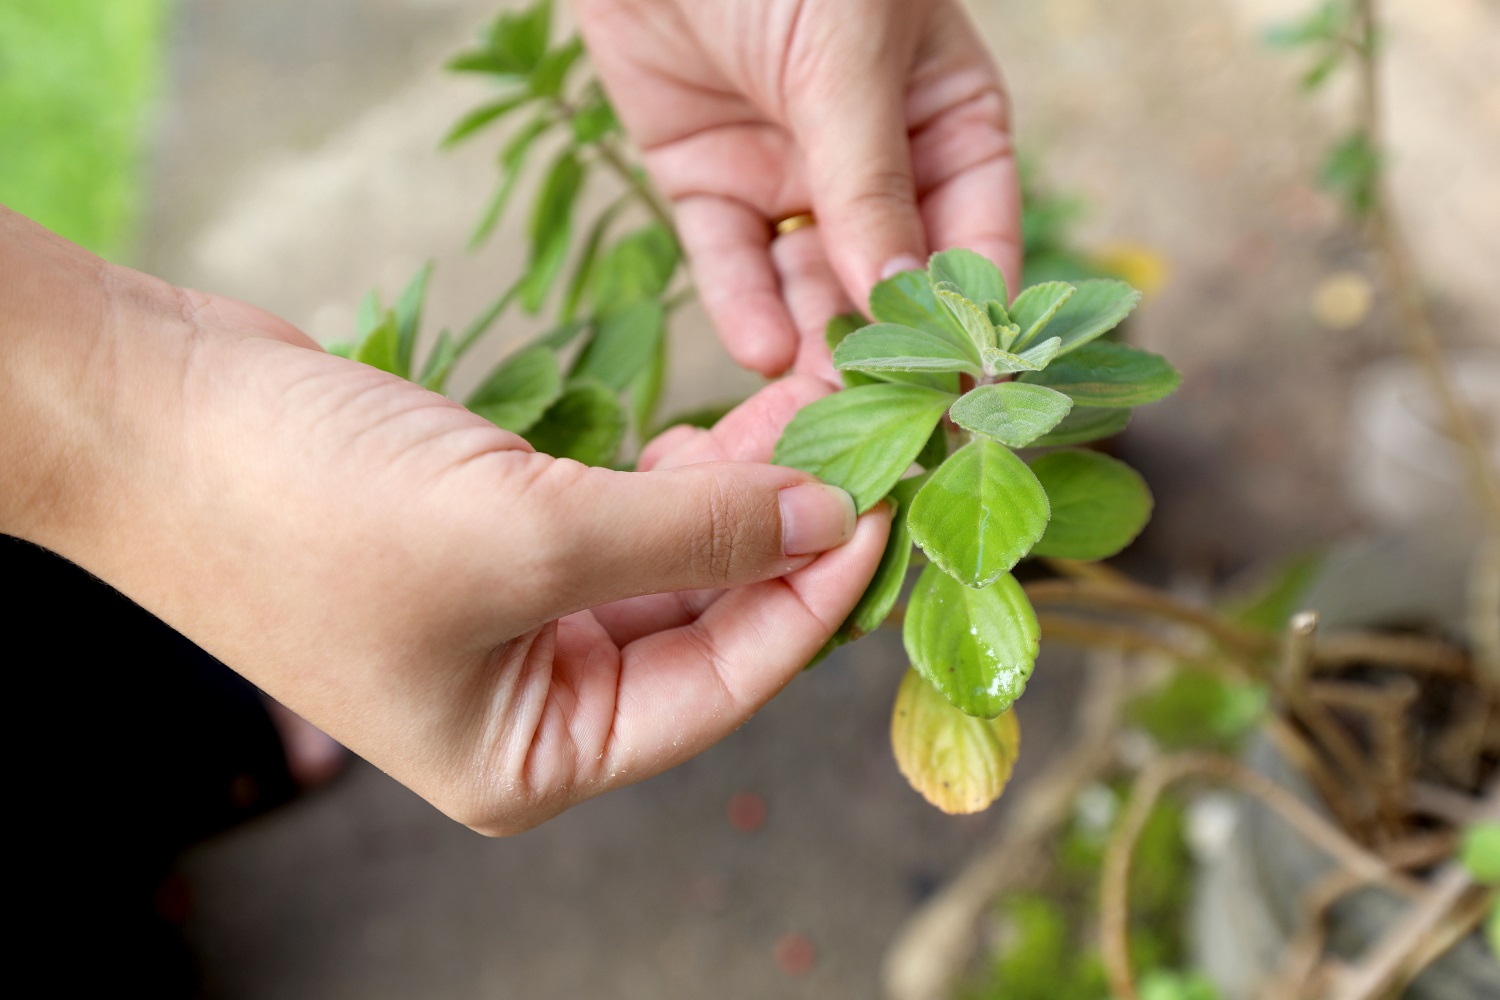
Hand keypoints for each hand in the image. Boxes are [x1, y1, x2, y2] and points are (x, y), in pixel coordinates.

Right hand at [1, 208, 889, 833]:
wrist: (149, 409)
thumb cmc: (309, 504)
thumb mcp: (526, 532)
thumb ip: (691, 535)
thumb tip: (827, 518)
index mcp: (531, 756)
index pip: (721, 687)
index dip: (814, 600)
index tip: (885, 509)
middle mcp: (529, 700)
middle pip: (705, 624)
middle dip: (785, 535)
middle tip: (869, 445)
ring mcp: (510, 615)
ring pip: (668, 561)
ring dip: (738, 491)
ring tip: (815, 410)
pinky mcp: (491, 534)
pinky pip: (619, 515)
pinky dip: (674, 474)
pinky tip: (726, 427)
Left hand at [578, 0, 1020, 380]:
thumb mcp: (848, 55)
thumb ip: (871, 181)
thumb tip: (904, 301)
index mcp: (949, 123)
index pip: (977, 244)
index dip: (974, 326)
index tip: (970, 403)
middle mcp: (876, 163)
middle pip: (890, 287)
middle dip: (883, 360)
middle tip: (878, 441)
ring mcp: (789, 176)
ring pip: (810, 290)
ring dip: (811, 354)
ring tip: (809, 420)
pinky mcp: (707, 181)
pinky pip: (728, 263)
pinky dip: (741, 306)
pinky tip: (759, 353)